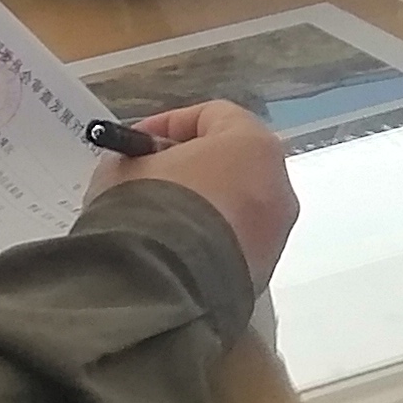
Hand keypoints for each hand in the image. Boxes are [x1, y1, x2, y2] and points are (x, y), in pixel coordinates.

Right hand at [97, 101, 297, 287]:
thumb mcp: (124, 168)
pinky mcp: (263, 272)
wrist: (164, 287)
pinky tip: (171, 251)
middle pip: (233, 162)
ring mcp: (276, 234)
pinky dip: (208, 241)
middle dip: (190, 166)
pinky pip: (234, 243)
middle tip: (148, 177)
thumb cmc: (151, 209)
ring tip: (157, 219)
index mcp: (253, 145)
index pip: (214, 115)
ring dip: (201, 206)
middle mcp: (278, 186)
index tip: (136, 143)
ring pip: (237, 206)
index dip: (168, 124)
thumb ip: (137, 158)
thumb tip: (137, 169)